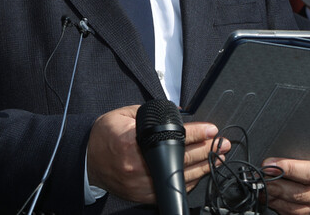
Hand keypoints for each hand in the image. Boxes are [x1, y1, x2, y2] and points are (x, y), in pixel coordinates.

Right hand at [86, 105, 228, 202]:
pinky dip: (189, 181)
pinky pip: (172, 190)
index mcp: (133, 142)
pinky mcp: (143, 196)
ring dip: (203, 167)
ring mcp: (141, 184)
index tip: (211, 129)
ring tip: (218, 156)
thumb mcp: (123, 115)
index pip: (173, 137)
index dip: (196, 133)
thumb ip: (149, 114)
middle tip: (222, 143)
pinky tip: (200, 171)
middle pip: (181, 159)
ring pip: (180, 178)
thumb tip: (176, 114)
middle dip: (207, 150)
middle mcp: (138, 166)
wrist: (87, 160)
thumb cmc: (105, 136)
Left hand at [262, 142, 309, 214]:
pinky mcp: (305, 211)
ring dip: (272, 196)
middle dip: (274, 185)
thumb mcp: (306, 142)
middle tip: (259, 177)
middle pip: (299, 193)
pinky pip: (289, 213)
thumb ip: (292, 144)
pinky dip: (275, 205)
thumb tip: (272, 147)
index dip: (289, 169)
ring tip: (259, 186)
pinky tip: (265, 195)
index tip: (268, 164)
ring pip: (292, 206)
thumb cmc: (308, 151)